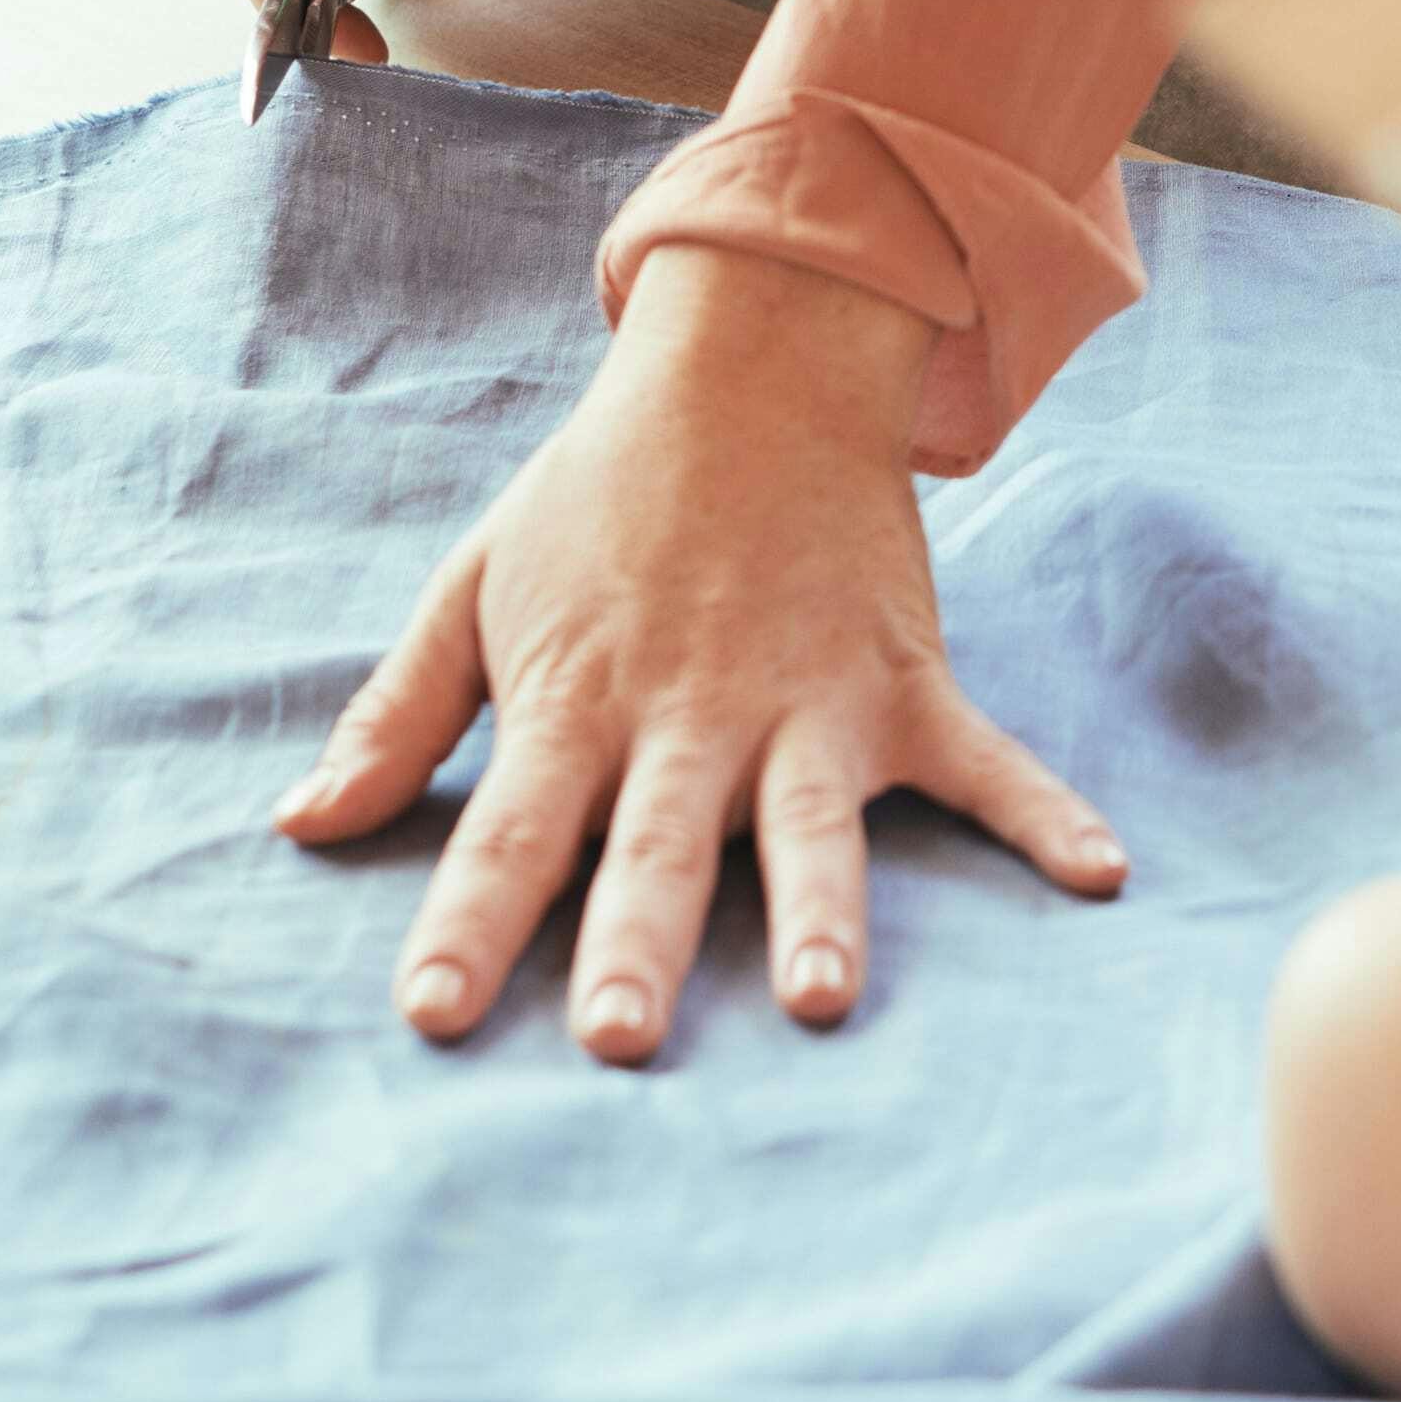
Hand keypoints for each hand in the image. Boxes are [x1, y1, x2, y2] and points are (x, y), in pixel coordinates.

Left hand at [275, 243, 1130, 1057]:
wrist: (755, 364)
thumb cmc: (601, 497)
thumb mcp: (473, 584)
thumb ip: (395, 714)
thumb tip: (301, 828)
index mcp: (578, 700)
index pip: (509, 832)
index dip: (469, 924)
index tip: (431, 1015)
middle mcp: (691, 714)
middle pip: (656, 848)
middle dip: (640, 941)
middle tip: (621, 1037)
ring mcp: (807, 701)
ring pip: (808, 825)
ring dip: (821, 909)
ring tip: (827, 1000)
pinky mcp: (903, 685)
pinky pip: (986, 765)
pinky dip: (1047, 815)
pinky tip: (1099, 876)